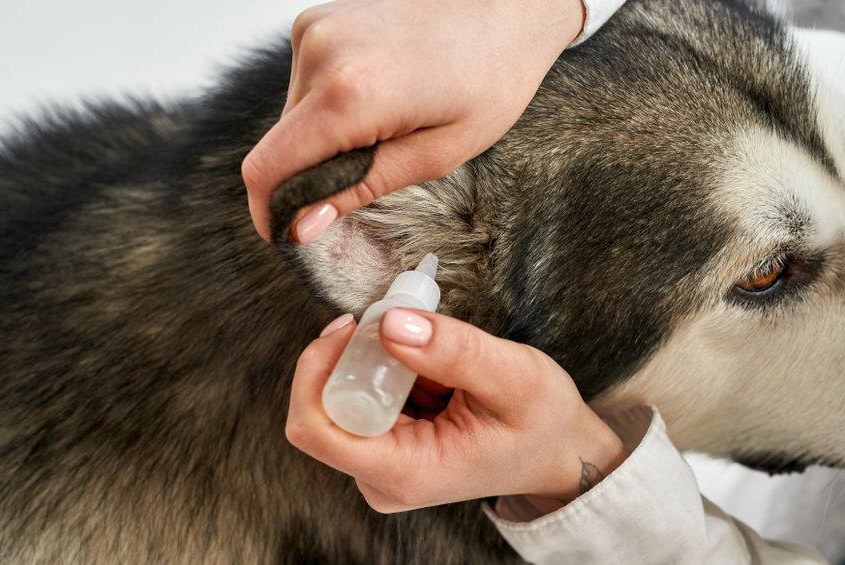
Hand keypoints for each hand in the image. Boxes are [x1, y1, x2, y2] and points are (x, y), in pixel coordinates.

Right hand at [242, 0, 586, 241]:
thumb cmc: (491, 76)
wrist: (508, 7)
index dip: (269, 212)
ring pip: (292, 116)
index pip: (268, 168)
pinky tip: (378, 98)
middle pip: (279, 145)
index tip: (286, 233)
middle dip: (308, 176)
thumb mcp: (437, 154)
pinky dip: (330, 107)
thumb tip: (302, 224)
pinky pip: (305, 86)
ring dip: (323, 139)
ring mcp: (316, 30)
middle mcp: (320, 53)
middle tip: (368, 175)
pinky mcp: (320, 20)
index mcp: (350, 93)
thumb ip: (360, 188)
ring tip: (386, 125)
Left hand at [286, 309, 628, 512]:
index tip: (353, 326)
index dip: (319, 368)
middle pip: (324, 407)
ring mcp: (381, 466)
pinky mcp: (385, 449)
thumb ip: (453, 350)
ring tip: (428, 351)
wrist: (557, 452)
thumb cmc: (542, 424)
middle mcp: (382, 479)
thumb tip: (390, 323)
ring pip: (342, 398)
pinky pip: (362, 398)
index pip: (314, 427)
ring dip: (376, 360)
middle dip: (357, 355)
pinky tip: (427, 368)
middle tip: (401, 324)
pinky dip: (386, 370)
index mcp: (407, 473)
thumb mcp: (514, 377)